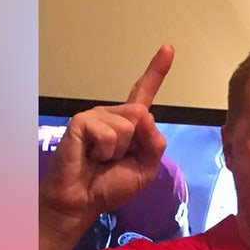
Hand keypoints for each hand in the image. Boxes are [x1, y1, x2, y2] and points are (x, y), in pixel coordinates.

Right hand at [40, 45, 173, 233]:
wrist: (82, 201)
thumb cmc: (110, 186)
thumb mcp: (145, 169)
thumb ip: (155, 144)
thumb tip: (146, 115)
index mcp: (130, 124)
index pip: (144, 93)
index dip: (157, 71)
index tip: (168, 48)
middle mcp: (113, 115)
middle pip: (143, 115)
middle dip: (136, 145)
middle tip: (114, 160)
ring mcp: (96, 116)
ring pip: (127, 126)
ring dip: (118, 151)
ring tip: (100, 159)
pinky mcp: (81, 122)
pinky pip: (109, 133)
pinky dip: (105, 151)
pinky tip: (91, 156)